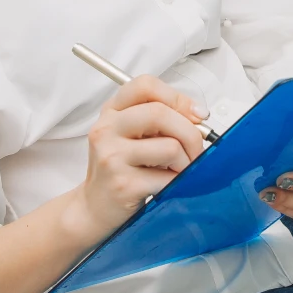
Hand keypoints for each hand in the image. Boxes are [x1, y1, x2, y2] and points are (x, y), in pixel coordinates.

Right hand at [76, 75, 206, 234]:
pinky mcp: (123, 184)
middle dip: (191, 133)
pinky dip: (179, 182)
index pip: (145, 85)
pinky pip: (168, 178)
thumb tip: (198, 115)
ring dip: (186, 162)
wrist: (94, 206)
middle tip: (196, 149)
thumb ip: (161, 119)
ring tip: (177, 170)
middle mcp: (107, 129)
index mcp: (112, 111)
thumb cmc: (120, 168)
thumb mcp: (133, 135)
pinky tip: (168, 184)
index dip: (177, 97)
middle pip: (161, 113)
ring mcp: (112, 157)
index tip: (195, 115)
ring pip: (170, 147)